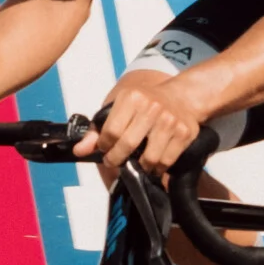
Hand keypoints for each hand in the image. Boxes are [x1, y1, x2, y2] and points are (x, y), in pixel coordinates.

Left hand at [76, 72, 206, 175]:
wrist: (183, 96)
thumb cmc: (146, 102)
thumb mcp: (120, 106)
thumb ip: (97, 129)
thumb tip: (79, 151)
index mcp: (132, 97)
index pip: (110, 131)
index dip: (105, 146)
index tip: (106, 149)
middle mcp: (151, 107)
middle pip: (127, 145)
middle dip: (117, 159)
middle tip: (116, 161)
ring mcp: (169, 121)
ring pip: (148, 158)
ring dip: (139, 167)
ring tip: (136, 163)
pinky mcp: (184, 133)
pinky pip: (166, 162)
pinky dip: (157, 168)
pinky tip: (153, 163)